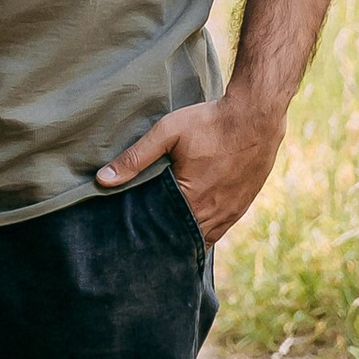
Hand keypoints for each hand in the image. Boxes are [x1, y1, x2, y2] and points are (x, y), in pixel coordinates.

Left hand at [95, 97, 285, 246]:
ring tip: (164, 235)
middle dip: (164, 240)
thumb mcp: (168, 132)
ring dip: (184, 238)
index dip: (146, 235)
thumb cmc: (210, 123)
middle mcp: (213, 213)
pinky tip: (189, 225)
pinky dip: (203, 232)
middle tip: (144, 240)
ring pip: (202, 239)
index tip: (130, 237)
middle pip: (182, 239)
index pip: (161, 231)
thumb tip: (103, 179)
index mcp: (192, 199)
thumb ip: (136, 157)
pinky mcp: (241, 207)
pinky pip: (218, 231)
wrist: (255, 118)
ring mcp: (230, 213)